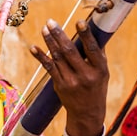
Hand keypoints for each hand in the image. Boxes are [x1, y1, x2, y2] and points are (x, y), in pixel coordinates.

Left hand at [30, 19, 108, 135]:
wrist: (87, 113)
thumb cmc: (96, 86)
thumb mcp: (103, 72)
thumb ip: (97, 54)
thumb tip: (91, 31)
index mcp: (99, 70)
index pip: (92, 49)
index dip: (86, 35)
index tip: (79, 22)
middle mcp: (85, 75)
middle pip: (70, 52)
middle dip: (59, 35)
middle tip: (51, 22)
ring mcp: (71, 81)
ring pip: (58, 58)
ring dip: (49, 42)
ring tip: (44, 29)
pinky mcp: (59, 85)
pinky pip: (49, 68)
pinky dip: (41, 57)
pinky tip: (34, 48)